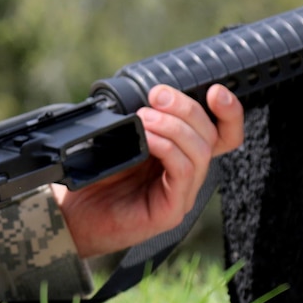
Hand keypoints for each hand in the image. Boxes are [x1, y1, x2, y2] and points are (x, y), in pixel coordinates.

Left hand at [54, 83, 243, 258]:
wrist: (72, 212)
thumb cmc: (96, 174)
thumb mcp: (122, 137)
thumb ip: (142, 117)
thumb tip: (155, 93)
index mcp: (182, 153)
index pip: (222, 134)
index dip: (230, 112)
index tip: (216, 90)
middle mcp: (187, 174)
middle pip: (211, 136)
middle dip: (186, 108)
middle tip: (156, 97)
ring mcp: (181, 194)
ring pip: (200, 152)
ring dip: (172, 127)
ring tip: (143, 118)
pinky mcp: (170, 211)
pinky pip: (182, 172)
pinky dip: (166, 148)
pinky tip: (146, 139)